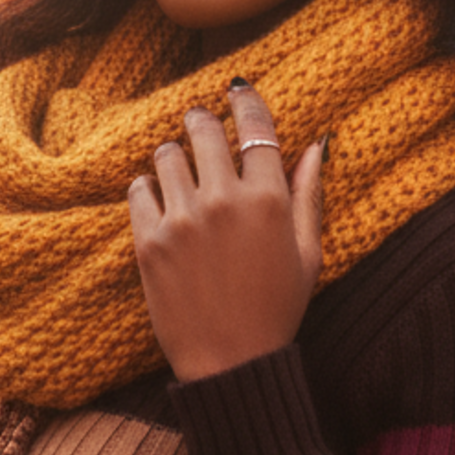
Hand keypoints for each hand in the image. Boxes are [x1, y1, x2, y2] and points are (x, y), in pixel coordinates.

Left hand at [127, 83, 323, 383]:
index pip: (256, 127)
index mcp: (268, 200)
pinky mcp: (148, 241)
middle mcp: (223, 201)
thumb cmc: (277, 310)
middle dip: (202, 121)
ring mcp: (182, 220)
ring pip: (166, 155)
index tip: (238, 90)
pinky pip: (138, 189)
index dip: (246, 102)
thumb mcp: (308, 254)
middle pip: (204, 130)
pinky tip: (159, 198)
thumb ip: (308, 195)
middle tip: (200, 124)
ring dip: (174, 155)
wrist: (230, 363)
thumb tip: (316, 146)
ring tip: (179, 167)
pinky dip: (147, 187)